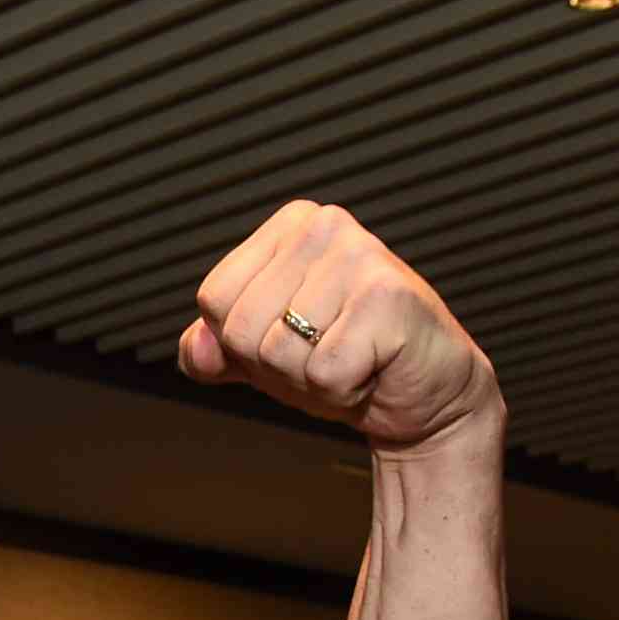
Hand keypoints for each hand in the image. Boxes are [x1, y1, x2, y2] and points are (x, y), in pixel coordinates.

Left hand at [177, 202, 498, 458]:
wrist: (424, 394)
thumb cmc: (346, 363)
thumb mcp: (265, 354)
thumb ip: (216, 349)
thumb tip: (194, 349)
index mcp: (290, 225)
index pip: (214, 299)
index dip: (243, 344)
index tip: (295, 339)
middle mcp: (324, 225)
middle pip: (239, 328)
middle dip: (276, 367)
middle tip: (326, 355)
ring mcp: (359, 254)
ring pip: (278, 352)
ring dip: (310, 381)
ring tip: (351, 360)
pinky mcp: (386, 296)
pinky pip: (323, 372)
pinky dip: (343, 391)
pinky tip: (373, 369)